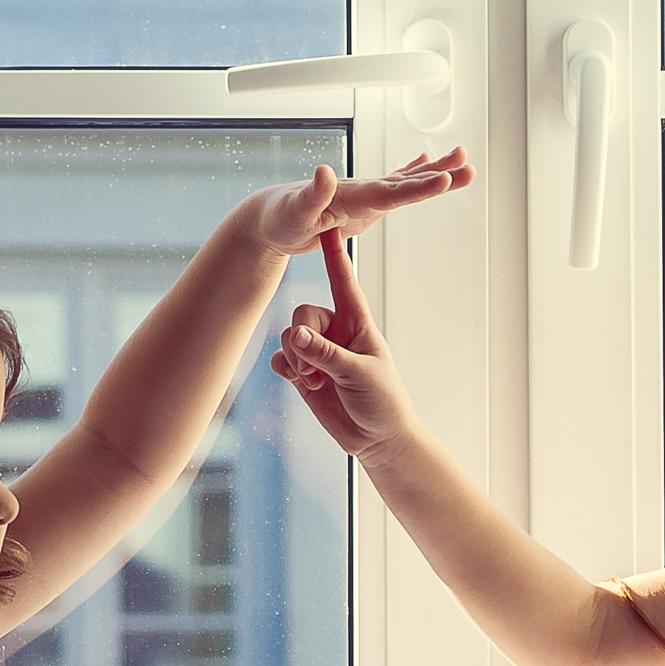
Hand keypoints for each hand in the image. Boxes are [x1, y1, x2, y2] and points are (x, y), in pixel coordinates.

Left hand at [239, 148, 472, 259]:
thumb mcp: (294, 211)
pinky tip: (425, 163)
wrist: (271, 217)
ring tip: (464, 161)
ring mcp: (366, 194)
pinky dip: (412, 175)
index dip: (419, 187)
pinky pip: (395, 188)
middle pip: (409, 182)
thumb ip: (312, 194)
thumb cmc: (280, 217)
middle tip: (468, 164)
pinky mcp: (364, 202)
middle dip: (440, 174)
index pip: (392, 191)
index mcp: (352, 195)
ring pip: (408, 182)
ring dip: (436, 172)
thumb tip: (324, 172)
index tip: (444, 178)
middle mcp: (363, 190)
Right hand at [272, 221, 419, 462]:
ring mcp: (319, 353)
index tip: (326, 226)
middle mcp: (336, 332)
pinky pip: (281, 358)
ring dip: (295, 357)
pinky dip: (285, 367)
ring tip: (313, 379)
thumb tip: (294, 336)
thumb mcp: (359, 374)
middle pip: (303, 314)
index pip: (343, 282)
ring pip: (289, 337)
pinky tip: (298, 380)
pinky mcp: (305, 374)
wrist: (378, 439)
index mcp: (357, 322)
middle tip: (315, 367)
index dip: (333, 255)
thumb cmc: (383, 401)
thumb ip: (326, 355)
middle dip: (302, 338)